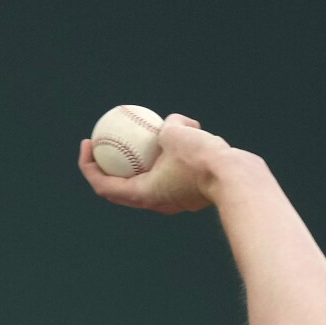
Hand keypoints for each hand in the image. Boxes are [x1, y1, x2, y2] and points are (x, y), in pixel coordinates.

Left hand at [78, 114, 240, 214]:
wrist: (238, 179)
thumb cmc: (204, 158)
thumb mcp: (178, 133)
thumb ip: (167, 126)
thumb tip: (168, 122)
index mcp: (143, 194)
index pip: (104, 185)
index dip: (88, 166)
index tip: (87, 144)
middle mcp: (155, 202)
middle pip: (121, 187)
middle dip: (108, 166)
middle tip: (103, 143)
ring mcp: (173, 200)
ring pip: (150, 178)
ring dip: (144, 159)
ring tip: (146, 134)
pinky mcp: (191, 194)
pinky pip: (173, 173)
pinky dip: (171, 156)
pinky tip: (184, 133)